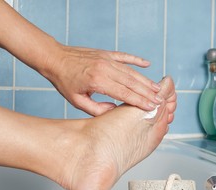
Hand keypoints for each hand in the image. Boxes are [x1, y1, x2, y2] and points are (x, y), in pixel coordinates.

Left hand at [43, 45, 162, 115]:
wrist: (55, 58)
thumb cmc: (65, 82)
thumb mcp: (77, 100)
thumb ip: (96, 109)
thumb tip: (114, 111)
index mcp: (98, 81)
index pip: (124, 93)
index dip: (140, 101)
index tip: (152, 107)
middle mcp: (105, 68)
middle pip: (132, 82)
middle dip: (147, 92)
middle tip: (160, 100)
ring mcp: (107, 59)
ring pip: (131, 71)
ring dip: (145, 80)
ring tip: (157, 88)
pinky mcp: (106, 53)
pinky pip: (125, 57)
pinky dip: (137, 60)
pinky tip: (147, 64)